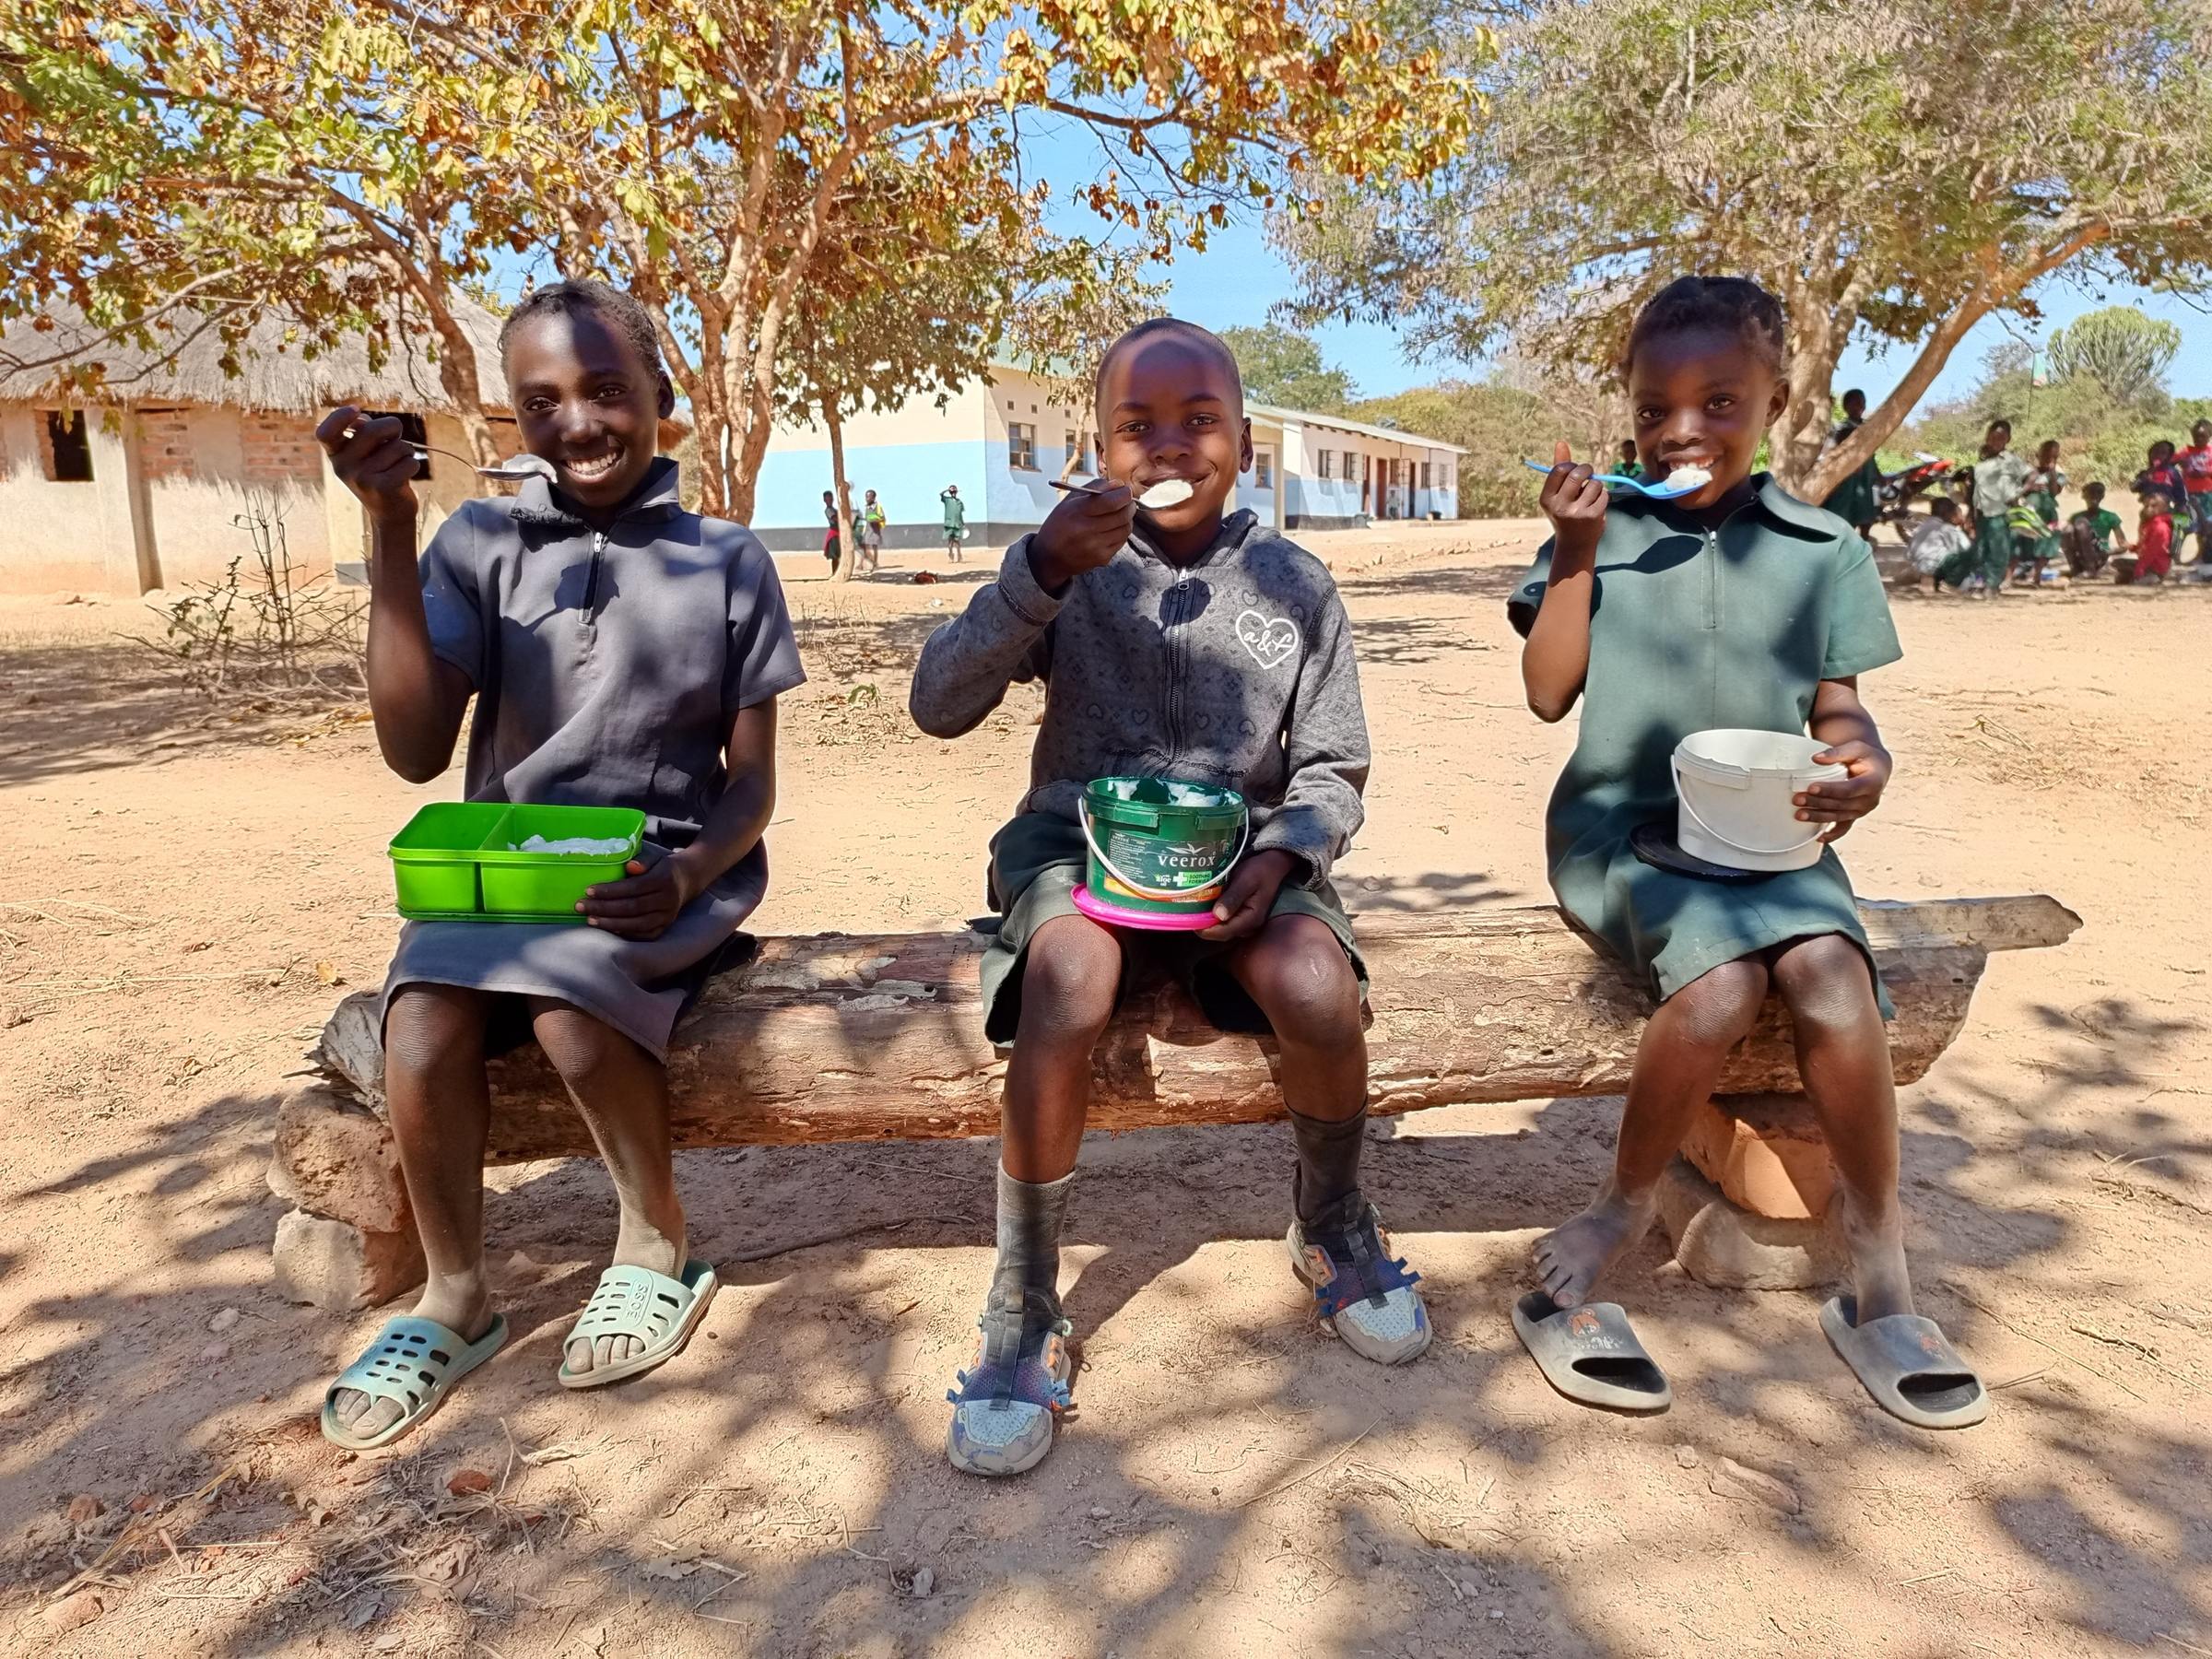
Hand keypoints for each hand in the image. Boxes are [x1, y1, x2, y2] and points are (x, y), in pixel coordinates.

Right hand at [315, 405, 417, 523]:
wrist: (389, 513)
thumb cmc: (380, 471)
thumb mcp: (366, 451)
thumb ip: (364, 432)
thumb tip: (361, 420)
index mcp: (336, 455)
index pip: (325, 433)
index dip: (339, 417)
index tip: (356, 409)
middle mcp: (344, 467)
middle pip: (372, 429)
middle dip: (393, 428)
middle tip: (396, 436)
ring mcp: (362, 478)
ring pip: (397, 446)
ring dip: (405, 451)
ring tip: (397, 465)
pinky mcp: (384, 488)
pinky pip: (409, 462)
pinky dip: (413, 465)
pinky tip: (404, 477)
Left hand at [578, 850, 696, 939]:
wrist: (687, 880)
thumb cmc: (662, 868)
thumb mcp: (654, 858)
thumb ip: (642, 860)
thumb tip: (629, 866)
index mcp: (663, 880)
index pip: (633, 887)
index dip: (610, 891)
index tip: (588, 890)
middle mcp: (667, 900)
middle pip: (632, 907)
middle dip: (603, 908)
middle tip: (581, 906)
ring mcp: (667, 916)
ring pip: (636, 923)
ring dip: (610, 923)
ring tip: (590, 920)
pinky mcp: (664, 927)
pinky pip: (642, 934)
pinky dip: (624, 932)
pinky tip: (608, 928)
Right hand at [1029, 480, 1133, 590]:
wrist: (1049, 558)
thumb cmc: (1059, 525)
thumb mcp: (1070, 501)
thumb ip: (1095, 488)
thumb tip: (1118, 484)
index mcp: (1078, 512)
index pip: (1112, 501)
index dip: (1124, 494)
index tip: (1124, 491)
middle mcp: (1087, 530)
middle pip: (1123, 515)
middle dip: (1129, 505)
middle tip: (1125, 501)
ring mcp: (1096, 547)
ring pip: (1126, 528)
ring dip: (1126, 519)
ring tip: (1118, 515)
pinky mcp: (1102, 558)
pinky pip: (1122, 541)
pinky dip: (1121, 532)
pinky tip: (1112, 529)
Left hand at [1200, 848, 1299, 941]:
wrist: (1272, 865)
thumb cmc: (1259, 871)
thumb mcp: (1246, 881)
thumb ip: (1233, 898)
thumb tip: (1218, 915)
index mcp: (1251, 919)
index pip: (1225, 932)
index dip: (1206, 930)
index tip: (1190, 922)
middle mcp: (1249, 925)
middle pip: (1222, 934)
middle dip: (1204, 928)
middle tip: (1187, 917)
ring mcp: (1246, 922)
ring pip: (1222, 929)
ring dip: (1208, 923)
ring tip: (1192, 913)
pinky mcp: (1241, 916)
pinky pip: (1225, 922)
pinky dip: (1213, 918)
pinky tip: (1203, 909)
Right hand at [1538, 439, 1607, 558]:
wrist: (1574, 544)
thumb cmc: (1566, 513)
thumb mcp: (1557, 494)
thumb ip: (1559, 469)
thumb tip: (1561, 443)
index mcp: (1546, 499)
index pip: (1560, 469)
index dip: (1571, 466)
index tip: (1575, 471)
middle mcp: (1559, 506)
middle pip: (1577, 473)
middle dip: (1586, 470)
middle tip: (1588, 475)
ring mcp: (1576, 512)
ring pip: (1594, 484)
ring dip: (1596, 486)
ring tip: (1591, 496)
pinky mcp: (1592, 517)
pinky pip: (1604, 495)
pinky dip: (1603, 497)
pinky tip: (1597, 505)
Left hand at [1797, 740, 1891, 841]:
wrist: (1877, 767)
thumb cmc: (1865, 756)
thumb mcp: (1856, 748)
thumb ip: (1837, 752)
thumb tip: (1816, 758)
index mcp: (1872, 782)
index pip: (1848, 789)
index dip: (1829, 790)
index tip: (1811, 788)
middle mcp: (1869, 799)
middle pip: (1840, 804)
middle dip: (1817, 803)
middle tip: (1797, 799)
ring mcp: (1862, 810)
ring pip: (1838, 816)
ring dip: (1818, 817)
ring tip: (1799, 815)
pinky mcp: (1855, 815)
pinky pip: (1844, 828)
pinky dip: (1832, 834)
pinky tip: (1819, 838)